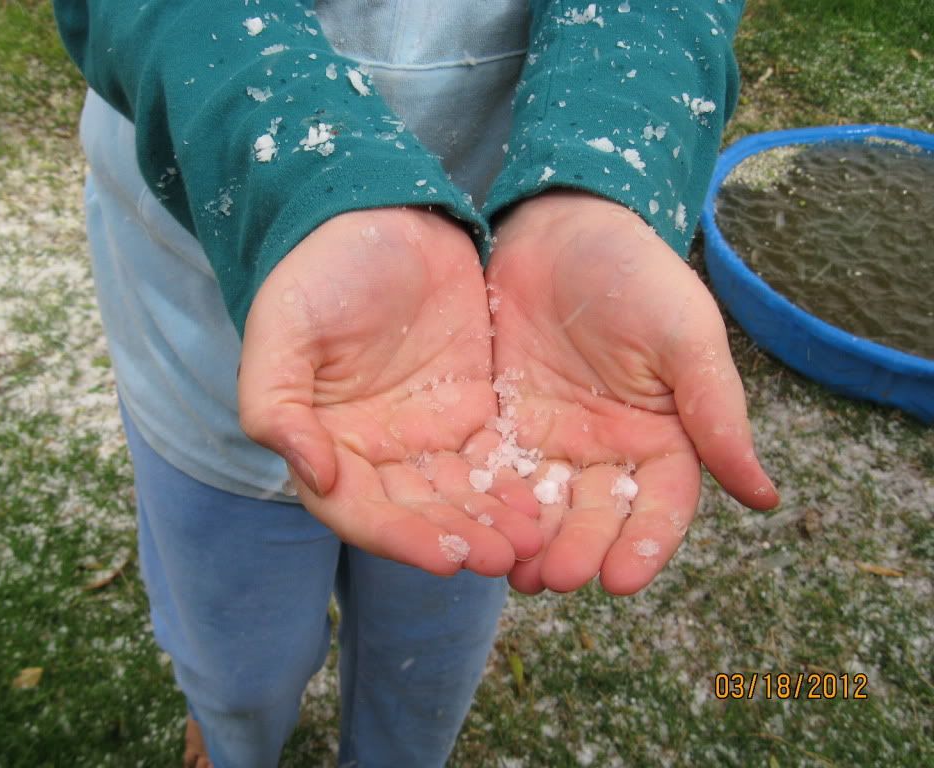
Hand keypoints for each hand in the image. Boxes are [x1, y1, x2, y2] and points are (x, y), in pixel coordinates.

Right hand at [238, 208, 541, 576]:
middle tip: (507, 556)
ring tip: (533, 540)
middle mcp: (376, 451)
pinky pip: (495, 458)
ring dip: (493, 521)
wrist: (381, 215)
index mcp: (326, 442)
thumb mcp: (284, 329)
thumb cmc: (319, 270)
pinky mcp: (471, 409)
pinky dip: (515, 484)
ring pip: (460, 494)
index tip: (447, 556)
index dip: (401, 538)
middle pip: (417, 513)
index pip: (360, 510)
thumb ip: (276, 404)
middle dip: (460, 537)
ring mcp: (425, 434)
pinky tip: (545, 502)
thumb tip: (311, 474)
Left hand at [486, 191, 778, 594]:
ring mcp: (555, 440)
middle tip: (560, 580)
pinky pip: (498, 472)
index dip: (646, 544)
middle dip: (581, 548)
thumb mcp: (683, 336)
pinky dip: (493, 503)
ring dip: (536, 541)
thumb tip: (766, 498)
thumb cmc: (634, 274)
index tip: (622, 581)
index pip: (661, 505)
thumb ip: (717, 413)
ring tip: (519, 574)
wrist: (558, 228)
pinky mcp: (504, 424)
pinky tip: (479, 528)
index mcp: (663, 436)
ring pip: (548, 504)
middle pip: (600, 513)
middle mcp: (610, 449)